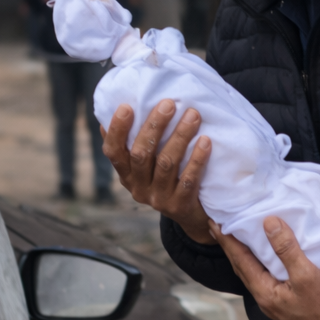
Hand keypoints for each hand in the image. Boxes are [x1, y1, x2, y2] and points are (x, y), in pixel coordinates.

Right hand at [102, 100, 212, 243]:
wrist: (193, 216)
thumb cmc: (171, 177)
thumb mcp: (150, 164)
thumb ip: (140, 141)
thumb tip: (123, 104)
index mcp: (127, 174)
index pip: (113, 152)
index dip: (117, 130)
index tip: (127, 106)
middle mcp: (138, 188)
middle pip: (141, 154)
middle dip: (155, 126)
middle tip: (169, 103)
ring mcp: (158, 199)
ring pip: (166, 164)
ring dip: (180, 136)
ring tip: (193, 115)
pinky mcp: (179, 206)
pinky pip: (188, 180)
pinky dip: (197, 159)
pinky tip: (205, 141)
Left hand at [210, 216, 319, 319]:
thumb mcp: (307, 275)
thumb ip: (286, 250)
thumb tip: (268, 222)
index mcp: (264, 292)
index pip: (240, 260)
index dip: (227, 241)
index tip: (214, 222)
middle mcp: (265, 298)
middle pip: (242, 267)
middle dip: (230, 247)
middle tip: (219, 226)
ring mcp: (276, 302)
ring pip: (254, 272)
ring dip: (244, 254)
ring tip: (238, 236)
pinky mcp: (288, 301)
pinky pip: (267, 276)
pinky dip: (261, 261)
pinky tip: (267, 254)